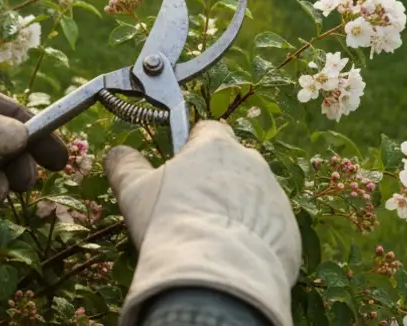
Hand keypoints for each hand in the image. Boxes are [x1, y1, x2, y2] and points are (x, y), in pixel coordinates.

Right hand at [106, 121, 300, 325]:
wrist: (217, 275)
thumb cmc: (170, 222)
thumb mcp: (134, 191)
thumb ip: (125, 165)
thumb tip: (117, 153)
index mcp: (215, 146)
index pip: (208, 130)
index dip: (193, 148)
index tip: (181, 170)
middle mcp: (252, 163)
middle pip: (232, 164)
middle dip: (215, 182)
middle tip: (192, 210)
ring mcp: (274, 196)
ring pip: (252, 196)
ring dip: (235, 210)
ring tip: (211, 239)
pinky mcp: (288, 230)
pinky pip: (268, 228)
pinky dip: (252, 238)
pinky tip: (231, 257)